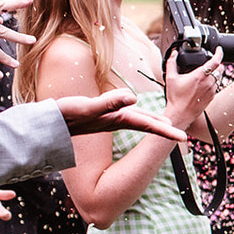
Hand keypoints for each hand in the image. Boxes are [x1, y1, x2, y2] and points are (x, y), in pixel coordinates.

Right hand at [55, 91, 189, 142]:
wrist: (51, 122)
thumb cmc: (68, 115)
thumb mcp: (89, 107)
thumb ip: (110, 103)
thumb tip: (132, 97)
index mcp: (119, 119)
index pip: (149, 124)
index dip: (166, 130)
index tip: (183, 137)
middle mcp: (118, 120)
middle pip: (147, 124)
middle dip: (165, 129)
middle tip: (181, 135)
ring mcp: (111, 118)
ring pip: (139, 119)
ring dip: (153, 122)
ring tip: (167, 124)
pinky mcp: (103, 114)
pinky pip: (127, 114)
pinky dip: (138, 113)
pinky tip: (137, 111)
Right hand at [162, 49, 223, 127]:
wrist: (180, 114)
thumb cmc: (176, 98)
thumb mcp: (171, 78)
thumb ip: (172, 62)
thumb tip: (173, 53)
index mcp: (200, 76)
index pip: (215, 61)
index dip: (219, 53)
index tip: (218, 49)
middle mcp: (208, 83)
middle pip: (219, 69)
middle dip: (216, 63)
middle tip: (210, 61)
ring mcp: (211, 90)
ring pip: (218, 77)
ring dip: (214, 73)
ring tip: (205, 72)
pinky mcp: (212, 97)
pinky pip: (216, 86)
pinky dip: (212, 82)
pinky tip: (203, 83)